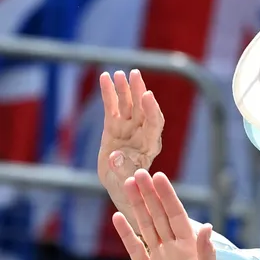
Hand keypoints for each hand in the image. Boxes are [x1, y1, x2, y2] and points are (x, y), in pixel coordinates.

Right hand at [98, 70, 163, 230]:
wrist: (120, 186)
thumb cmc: (128, 185)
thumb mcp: (126, 180)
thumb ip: (123, 168)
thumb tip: (115, 156)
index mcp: (149, 144)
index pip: (153, 123)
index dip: (151, 109)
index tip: (148, 95)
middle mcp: (141, 132)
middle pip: (142, 108)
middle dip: (138, 92)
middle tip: (135, 75)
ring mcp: (128, 128)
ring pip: (128, 104)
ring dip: (124, 89)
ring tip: (119, 74)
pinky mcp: (114, 126)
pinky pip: (113, 106)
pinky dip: (109, 93)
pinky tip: (105, 78)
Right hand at [112, 169, 222, 259]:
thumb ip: (206, 254)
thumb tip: (206, 226)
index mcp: (190, 246)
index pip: (176, 215)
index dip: (168, 196)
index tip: (159, 177)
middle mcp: (174, 248)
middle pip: (158, 216)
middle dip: (149, 194)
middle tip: (138, 173)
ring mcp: (159, 258)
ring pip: (146, 227)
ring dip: (137, 207)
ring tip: (127, 186)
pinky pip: (134, 249)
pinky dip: (126, 234)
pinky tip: (118, 217)